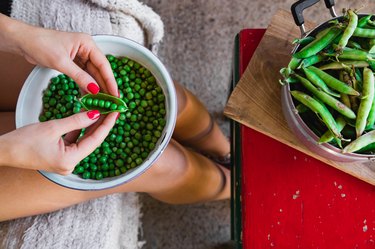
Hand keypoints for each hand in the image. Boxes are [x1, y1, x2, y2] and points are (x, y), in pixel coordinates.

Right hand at [0, 111, 116, 174]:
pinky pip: (75, 142)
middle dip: (101, 124)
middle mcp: (71, 165)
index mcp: (70, 160)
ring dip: (92, 126)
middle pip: (91, 141)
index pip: (95, 140)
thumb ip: (76, 121)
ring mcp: (66, 162)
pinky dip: (80, 130)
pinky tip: (87, 118)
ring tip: (103, 111)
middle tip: (112, 109)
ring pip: (84, 141)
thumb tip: (95, 113)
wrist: (3, 151)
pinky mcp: (61, 158)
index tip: (116, 112)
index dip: (107, 124)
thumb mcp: (53, 127)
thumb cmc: (23, 141)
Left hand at [19, 28, 117, 95]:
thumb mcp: (61, 62)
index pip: (103, 65)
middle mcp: (87, 49)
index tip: (115, 94)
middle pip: (100, 71)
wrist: (23, 41)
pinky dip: (86, 86)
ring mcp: (81, 56)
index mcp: (87, 44)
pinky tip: (89, 97)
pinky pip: (84, 76)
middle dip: (105, 86)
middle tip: (111, 101)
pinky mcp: (73, 63)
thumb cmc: (41, 44)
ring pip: (92, 75)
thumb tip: (94, 90)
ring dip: (96, 88)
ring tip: (101, 102)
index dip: (110, 80)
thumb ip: (79, 76)